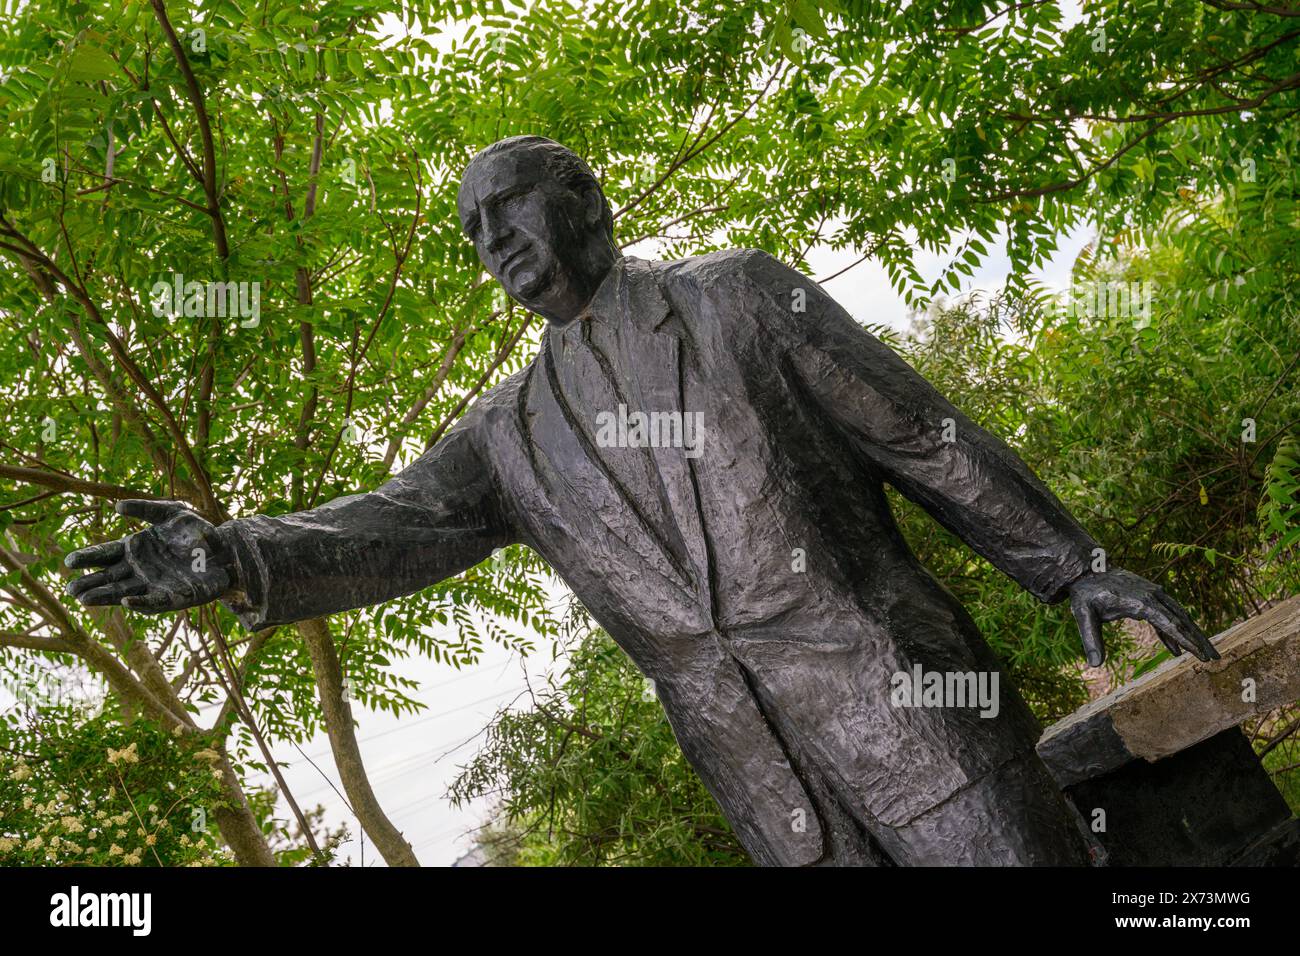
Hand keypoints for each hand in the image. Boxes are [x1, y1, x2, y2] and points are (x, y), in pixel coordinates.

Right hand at [65, 500, 234, 613]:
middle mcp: (140, 569)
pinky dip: (140, 603)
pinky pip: (154, 602)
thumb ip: (145, 508)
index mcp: (136, 548)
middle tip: (70, 588)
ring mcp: (155, 584)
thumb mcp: (172, 512)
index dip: (87, 558)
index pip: (106, 554)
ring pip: (124, 592)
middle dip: (90, 583)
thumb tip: (117, 506)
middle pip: (109, 577)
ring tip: (84, 599)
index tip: (69, 562)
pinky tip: (125, 602)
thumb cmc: (197, 529)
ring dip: (106, 596)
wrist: (226, 548)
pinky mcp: (174, 597)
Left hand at [1068, 568, 1218, 665]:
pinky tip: (1175, 649)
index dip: (1186, 640)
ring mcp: (1154, 594)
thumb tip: (1094, 665)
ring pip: (1179, 616)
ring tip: (1205, 654)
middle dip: (1199, 639)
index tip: (1200, 654)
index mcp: (1140, 602)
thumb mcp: (1082, 614)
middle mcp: (1152, 596)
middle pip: (1182, 620)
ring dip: (1192, 634)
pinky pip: (1168, 615)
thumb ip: (1090, 639)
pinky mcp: (1152, 596)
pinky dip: (1173, 631)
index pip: (1169, 624)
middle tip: (1214, 657)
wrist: (1088, 570)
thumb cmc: (1085, 593)